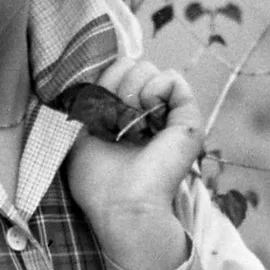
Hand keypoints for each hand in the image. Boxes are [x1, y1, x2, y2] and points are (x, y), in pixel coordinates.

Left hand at [64, 58, 200, 269]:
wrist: (120, 204)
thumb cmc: (97, 181)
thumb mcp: (81, 134)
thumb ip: (88, 103)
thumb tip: (95, 75)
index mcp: (127, 117)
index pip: (118, 73)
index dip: (104, 82)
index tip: (96, 109)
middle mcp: (150, 115)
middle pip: (134, 66)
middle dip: (117, 83)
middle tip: (114, 117)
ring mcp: (170, 116)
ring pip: (152, 69)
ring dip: (133, 88)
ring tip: (131, 119)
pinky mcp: (189, 120)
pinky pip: (173, 79)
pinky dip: (156, 88)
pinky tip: (148, 112)